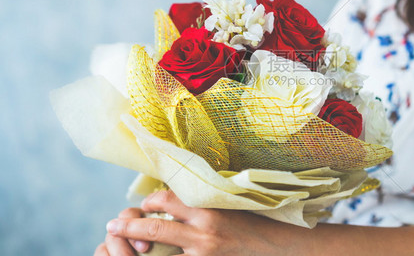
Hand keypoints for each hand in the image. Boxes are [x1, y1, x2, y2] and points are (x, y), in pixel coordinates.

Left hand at [104, 190, 299, 255]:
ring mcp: (203, 254)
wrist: (276, 247)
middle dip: (130, 226)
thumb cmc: (252, 219)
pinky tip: (152, 254)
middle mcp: (203, 232)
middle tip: (112, 224)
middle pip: (156, 229)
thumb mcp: (227, 201)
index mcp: (209, 207)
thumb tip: (174, 189)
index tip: (146, 203)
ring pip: (159, 253)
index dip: (150, 200)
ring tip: (121, 243)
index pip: (167, 200)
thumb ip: (201, 196)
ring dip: (138, 246)